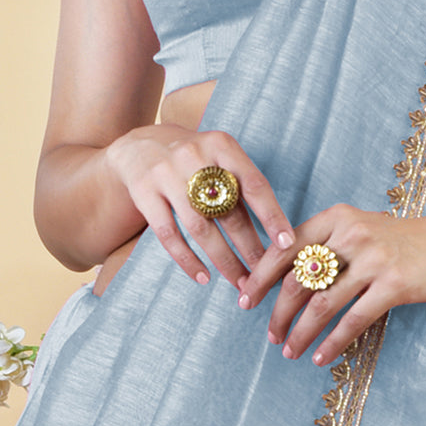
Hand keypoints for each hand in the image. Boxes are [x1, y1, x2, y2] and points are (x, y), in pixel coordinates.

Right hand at [105, 125, 294, 286]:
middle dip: (249, 248)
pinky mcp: (144, 192)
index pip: (254, 185)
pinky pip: (168, 235)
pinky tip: (203, 277)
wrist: (138, 145)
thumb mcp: (218, 156)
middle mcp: (194, 156)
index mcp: (221, 145)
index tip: (287, 244)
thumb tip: (277, 232)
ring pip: (200, 228)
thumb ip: (242, 184)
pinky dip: (187, 260)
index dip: (272, 216)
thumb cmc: (194, 159)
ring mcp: (166, 174)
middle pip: (228, 211)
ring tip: (240, 281)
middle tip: (265, 275)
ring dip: (223, 260)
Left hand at [238, 203, 425, 365]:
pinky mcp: (394, 284)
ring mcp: (373, 259)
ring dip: (300, 333)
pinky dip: (332, 343)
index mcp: (337, 217)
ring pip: (321, 304)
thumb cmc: (405, 240)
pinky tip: (320, 357)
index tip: (245, 299)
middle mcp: (351, 234)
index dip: (261, 276)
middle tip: (270, 335)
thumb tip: (286, 277)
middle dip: (278, 312)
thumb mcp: (363, 228)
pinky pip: (352, 320)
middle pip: (299, 279)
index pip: (285, 247)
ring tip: (289, 352)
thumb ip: (328, 244)